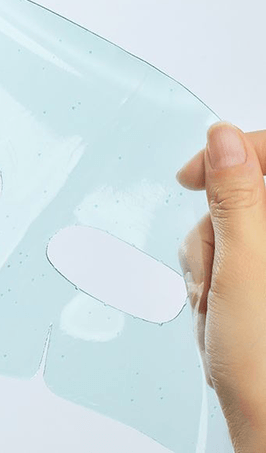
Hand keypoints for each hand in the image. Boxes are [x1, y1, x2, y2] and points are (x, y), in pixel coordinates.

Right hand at [178, 122, 265, 452]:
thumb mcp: (245, 268)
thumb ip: (236, 195)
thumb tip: (224, 138)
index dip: (230, 152)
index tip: (193, 175)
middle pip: (241, 196)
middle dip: (211, 236)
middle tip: (214, 276)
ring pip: (224, 230)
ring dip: (206, 268)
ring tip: (218, 309)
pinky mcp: (263, 278)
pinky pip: (223, 257)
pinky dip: (210, 283)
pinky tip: (220, 315)